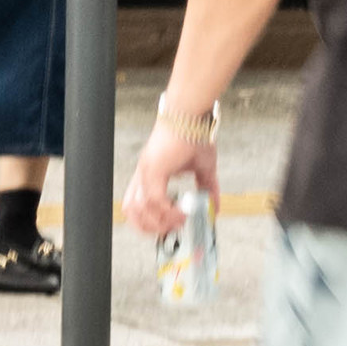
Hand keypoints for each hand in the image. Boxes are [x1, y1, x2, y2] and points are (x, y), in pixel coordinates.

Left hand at [121, 99, 217, 248]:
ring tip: (180, 220)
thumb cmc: (195, 136)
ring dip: (161, 222)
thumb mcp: (203, 169)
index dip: (148, 221)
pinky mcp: (153, 169)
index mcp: (150, 175)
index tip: (169, 227)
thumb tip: (215, 207)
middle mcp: (143, 175)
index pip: (135, 205)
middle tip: (173, 229)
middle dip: (151, 228)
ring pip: (140, 210)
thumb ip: (207, 188)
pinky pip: (155, 201)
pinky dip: (169, 212)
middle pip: (131, 212)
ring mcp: (145, 172)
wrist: (192, 117)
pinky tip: (183, 212)